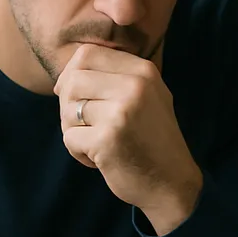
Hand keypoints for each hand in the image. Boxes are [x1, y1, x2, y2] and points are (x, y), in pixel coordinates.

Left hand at [55, 44, 202, 234]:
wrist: (172, 183)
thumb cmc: (151, 141)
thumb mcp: (146, 98)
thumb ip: (114, 78)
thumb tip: (65, 76)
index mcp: (143, 71)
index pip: (87, 54)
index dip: (71, 74)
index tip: (76, 97)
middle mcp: (134, 87)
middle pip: (73, 80)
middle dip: (69, 105)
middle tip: (84, 126)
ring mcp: (121, 113)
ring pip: (68, 109)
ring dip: (73, 130)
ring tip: (95, 143)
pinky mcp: (107, 140)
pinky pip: (69, 137)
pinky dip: (77, 152)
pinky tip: (98, 159)